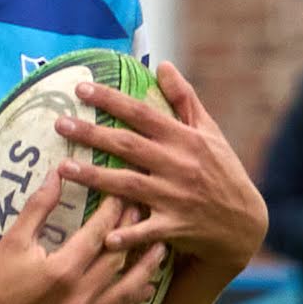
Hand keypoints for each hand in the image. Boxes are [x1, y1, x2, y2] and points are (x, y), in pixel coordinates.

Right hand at [0, 167, 169, 303]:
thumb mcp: (12, 240)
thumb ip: (39, 207)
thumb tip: (58, 173)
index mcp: (62, 270)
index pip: (100, 233)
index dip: (114, 210)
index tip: (124, 193)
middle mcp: (79, 297)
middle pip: (119, 258)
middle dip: (134, 232)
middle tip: (146, 211)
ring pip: (128, 291)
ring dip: (146, 268)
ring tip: (162, 248)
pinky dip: (132, 298)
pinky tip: (144, 285)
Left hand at [58, 63, 267, 269]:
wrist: (243, 222)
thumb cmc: (222, 172)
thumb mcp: (209, 132)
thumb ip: (184, 99)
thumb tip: (163, 65)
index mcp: (184, 139)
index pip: (142, 113)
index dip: (111, 100)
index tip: (81, 89)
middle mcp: (178, 165)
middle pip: (127, 146)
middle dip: (91, 134)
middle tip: (59, 124)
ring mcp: (175, 197)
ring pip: (128, 185)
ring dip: (94, 178)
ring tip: (62, 169)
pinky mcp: (174, 227)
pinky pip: (146, 231)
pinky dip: (127, 235)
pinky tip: (103, 237)